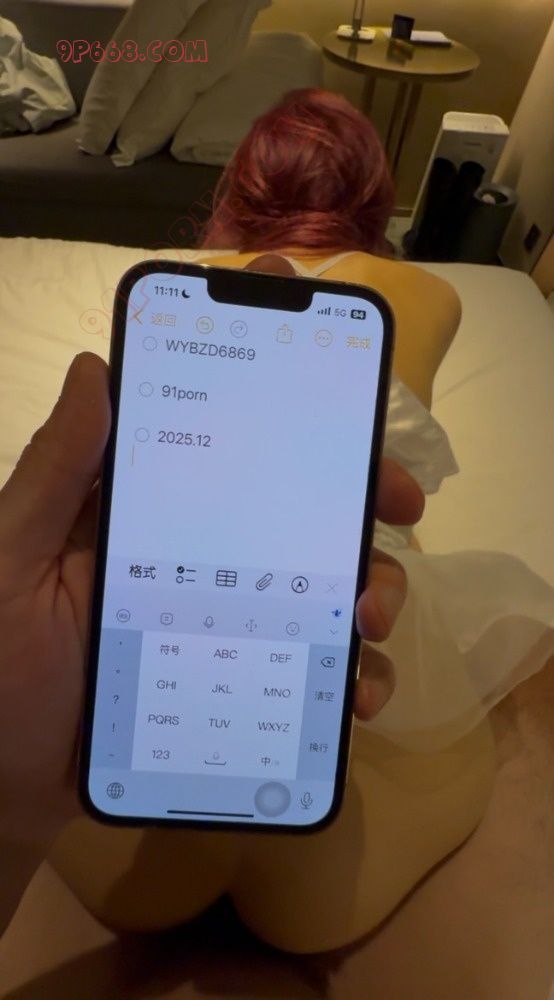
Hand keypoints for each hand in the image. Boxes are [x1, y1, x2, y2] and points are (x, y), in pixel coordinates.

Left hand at [0, 257, 422, 848]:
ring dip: (375, 586)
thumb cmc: (3, 668)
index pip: (226, 437)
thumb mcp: (16, 561)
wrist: (13, 788)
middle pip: (302, 507)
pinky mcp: (251, 684)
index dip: (282, 395)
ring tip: (370, 615)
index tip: (338, 369)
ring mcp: (236, 622)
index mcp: (155, 513)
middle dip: (362, 492)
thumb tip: (97, 367)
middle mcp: (207, 556)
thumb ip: (52, 475)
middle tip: (399, 502)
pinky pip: (321, 671)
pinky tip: (359, 696)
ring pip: (329, 584)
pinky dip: (357, 676)